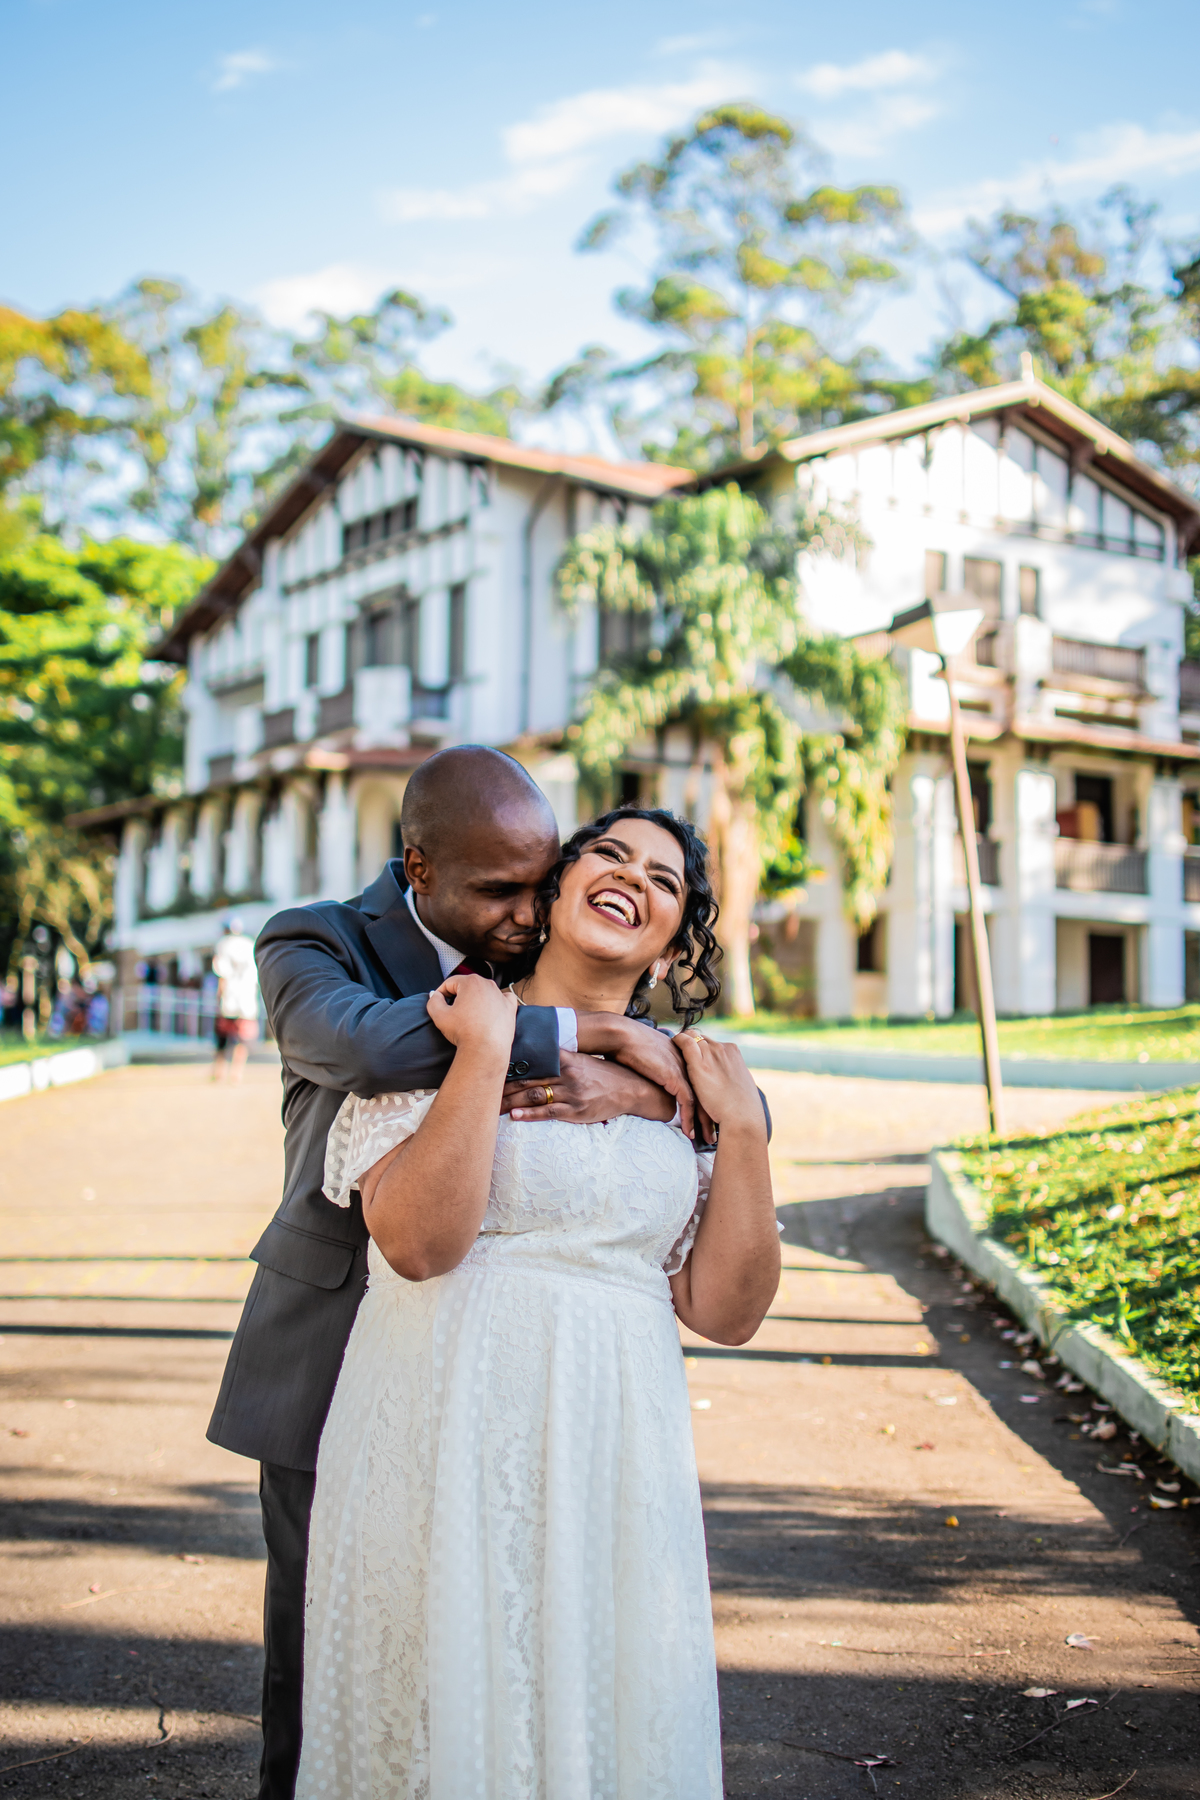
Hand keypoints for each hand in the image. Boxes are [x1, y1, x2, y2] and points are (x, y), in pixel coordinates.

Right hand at [427, 974, 516, 1057]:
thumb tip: (435, 994)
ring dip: (475, 1001)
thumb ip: (433, 1001)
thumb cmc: (464, 1032)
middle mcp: (488, 984)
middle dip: (458, 996)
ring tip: (469, 1017)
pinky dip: (494, 1003)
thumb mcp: (439, 1016)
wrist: (486, 1050)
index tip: (439, 1004)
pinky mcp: (510, 1007)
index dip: (441, 993)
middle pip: (467, 986)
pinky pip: (501, 999)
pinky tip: (488, 1012)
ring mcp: (501, 995)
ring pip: (483, 992)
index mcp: (471, 982)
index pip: (450, 983)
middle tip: (453, 1012)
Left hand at [502, 1051, 676, 1124]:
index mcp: (567, 1059)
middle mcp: (568, 1075)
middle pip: (529, 1078)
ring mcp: (572, 1094)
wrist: (630, 1089)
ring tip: (491, 1104)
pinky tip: (515, 1116)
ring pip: (535, 1096)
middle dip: (505, 1084)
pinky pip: (549, 1113)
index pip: (533, 1058)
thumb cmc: (601, 1073)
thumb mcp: (581, 1059)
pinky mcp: (576, 1111)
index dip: (511, 1061)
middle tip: (483, 1086)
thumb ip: (558, 1056)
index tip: (491, 1063)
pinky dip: (530, 1115)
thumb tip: (532, 1050)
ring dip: (512, 1101)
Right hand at [574, 1013, 699, 1139]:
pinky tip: (689, 1132)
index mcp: (684, 1059)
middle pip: (706, 1094)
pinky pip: (687, 1102)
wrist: (623, 1036)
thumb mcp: (650, 1061)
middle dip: (711, 1116)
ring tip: (707, 1139)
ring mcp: (683, 1070)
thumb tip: (654, 1088)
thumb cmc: (629, 1047)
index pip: (701, 1085)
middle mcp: (688, 1064)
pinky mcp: (674, 1077)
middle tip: (714, 1135)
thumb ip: (657, 1074)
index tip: (708, 1120)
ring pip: (701, 1100)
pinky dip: (689, 1118)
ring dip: (704, 1122)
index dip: (706, 1104)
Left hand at [674, 1033, 764, 1136]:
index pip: (711, 1042)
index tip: (692, 1053)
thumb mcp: (739, 1082)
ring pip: (692, 1036)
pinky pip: (684, 1042)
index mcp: (733, 1051)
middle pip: (700, 1038)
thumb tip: (722, 1076)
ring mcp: (711, 1054)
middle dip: (690, 1043)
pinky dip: (677, 1041)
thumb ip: (728, 1074)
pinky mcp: (700, 1063)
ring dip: (682, 1042)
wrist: (741, 1116)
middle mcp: (722, 1048)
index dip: (700, 1047)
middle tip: (679, 1051)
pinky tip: (671, 1047)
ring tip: (672, 1050)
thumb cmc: (740, 1107)